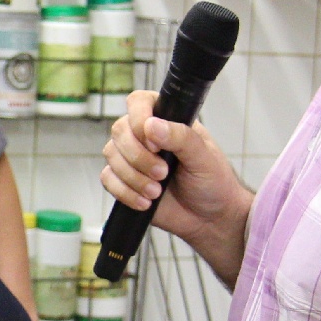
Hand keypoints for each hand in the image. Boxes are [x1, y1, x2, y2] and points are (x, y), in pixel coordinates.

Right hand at [101, 90, 251, 265]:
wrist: (209, 218)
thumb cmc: (212, 181)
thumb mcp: (203, 157)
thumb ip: (181, 137)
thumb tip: (151, 126)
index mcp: (167, 119)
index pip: (139, 102)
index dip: (139, 120)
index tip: (155, 145)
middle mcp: (145, 135)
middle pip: (120, 130)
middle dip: (138, 157)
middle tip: (163, 174)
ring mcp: (132, 158)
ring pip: (111, 155)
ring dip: (133, 177)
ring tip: (157, 192)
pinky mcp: (124, 181)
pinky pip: (108, 179)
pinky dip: (125, 192)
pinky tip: (146, 202)